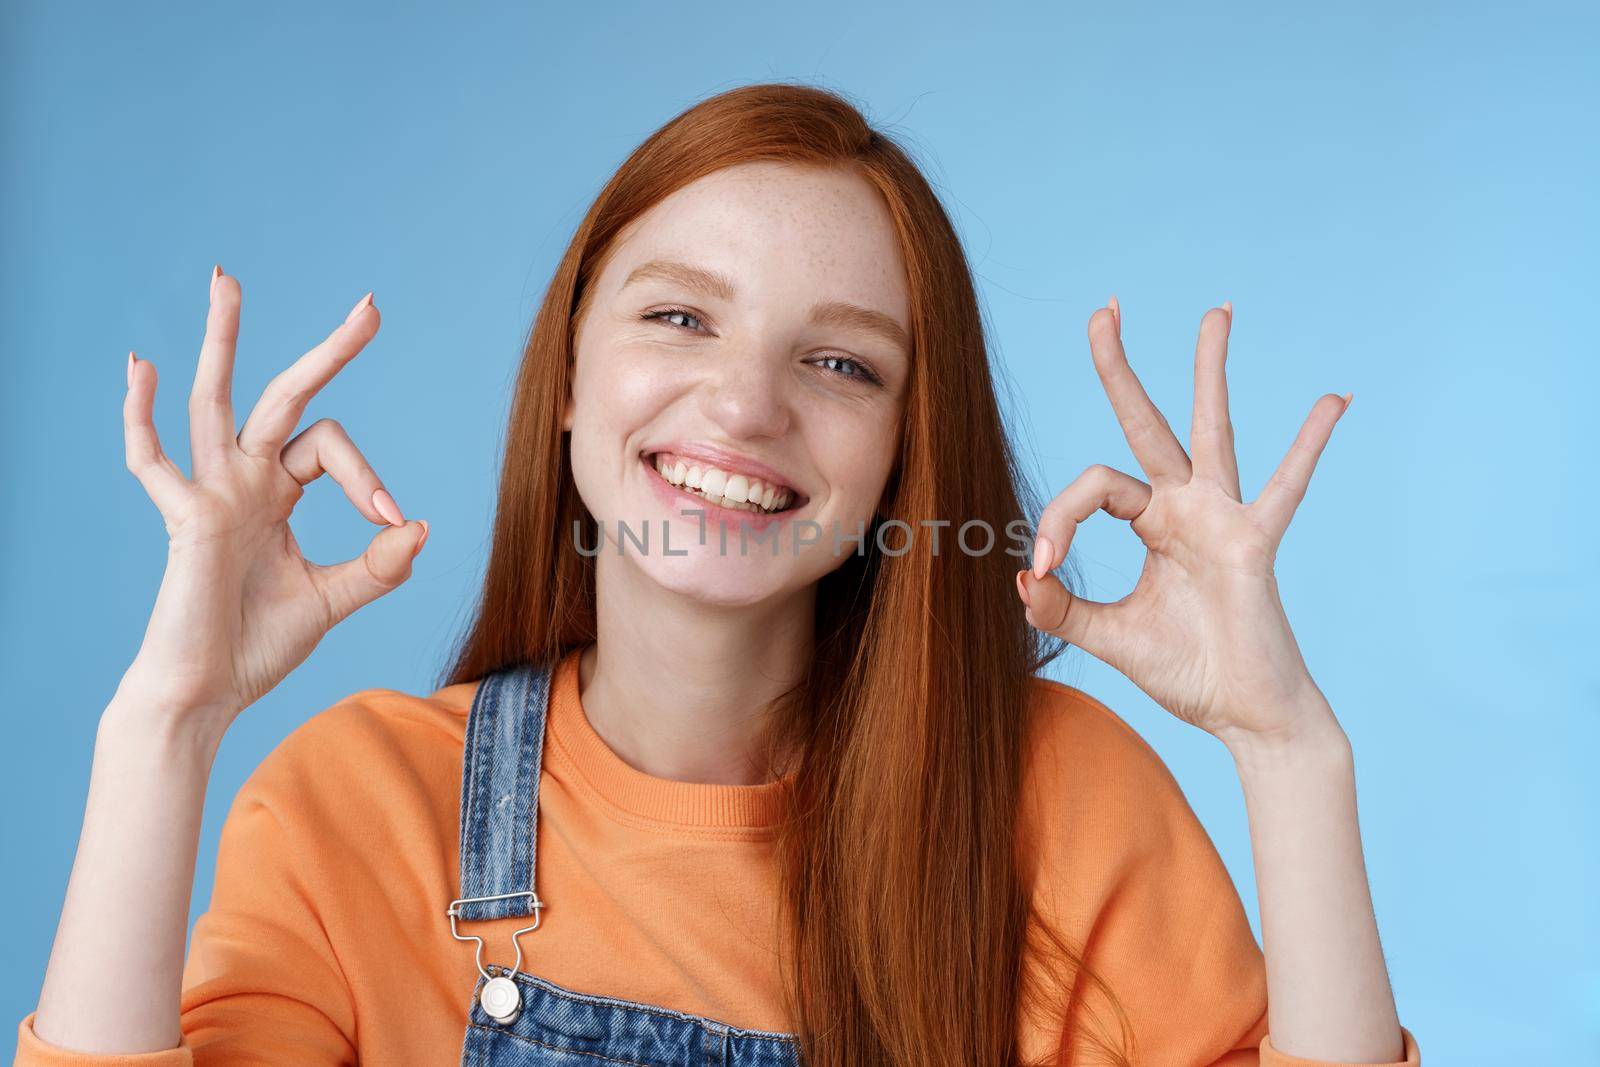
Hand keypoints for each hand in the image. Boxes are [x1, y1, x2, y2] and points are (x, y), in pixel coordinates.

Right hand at [117, 267, 427, 734]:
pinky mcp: (184, 521)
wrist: (207, 693)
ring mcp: (210, 495)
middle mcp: (242, 481)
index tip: (390, 521)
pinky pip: (153, 462)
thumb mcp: (332, 599)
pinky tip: (139, 365)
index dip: (367, 478)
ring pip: (215, 402)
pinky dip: (141, 415)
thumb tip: (419, 526)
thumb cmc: (257, 646)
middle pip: (283, 397)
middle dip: (328, 353)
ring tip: (226, 280)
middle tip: (372, 306)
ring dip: (223, 340)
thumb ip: (377, 567)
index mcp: (276, 493)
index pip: (330, 449)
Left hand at [1016, 299, 1347, 747]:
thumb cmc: (1187, 671)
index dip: (1055, 520)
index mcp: (1151, 524)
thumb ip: (1062, 608)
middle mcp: (1185, 509)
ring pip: (1211, 431)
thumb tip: (1018, 577)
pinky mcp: (1253, 545)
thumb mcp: (1109, 636)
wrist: (1244, 716)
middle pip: (1146, 423)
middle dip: (1120, 368)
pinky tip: (1334, 400)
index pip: (1092, 489)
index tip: (1040, 569)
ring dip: (1209, 370)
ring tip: (1216, 311)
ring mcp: (1222, 520)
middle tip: (1103, 308)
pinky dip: (1308, 446)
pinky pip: (1285, 489)